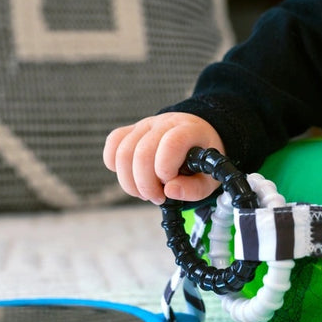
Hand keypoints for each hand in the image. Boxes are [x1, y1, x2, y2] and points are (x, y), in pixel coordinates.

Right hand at [103, 113, 225, 203]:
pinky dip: (114, 164)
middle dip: (145, 184)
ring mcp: (145, 125)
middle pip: (142, 152)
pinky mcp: (131, 130)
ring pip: (123, 152)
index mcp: (190, 130)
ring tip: (145, 192)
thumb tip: (170, 191)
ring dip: (129, 182)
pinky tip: (130, 177)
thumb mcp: (209, 179)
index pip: (171, 143)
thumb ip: (194, 188)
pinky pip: (113, 143)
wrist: (196, 138)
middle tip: (157, 197)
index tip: (168, 185)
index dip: (165, 168)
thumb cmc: (201, 161)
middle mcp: (165, 123)